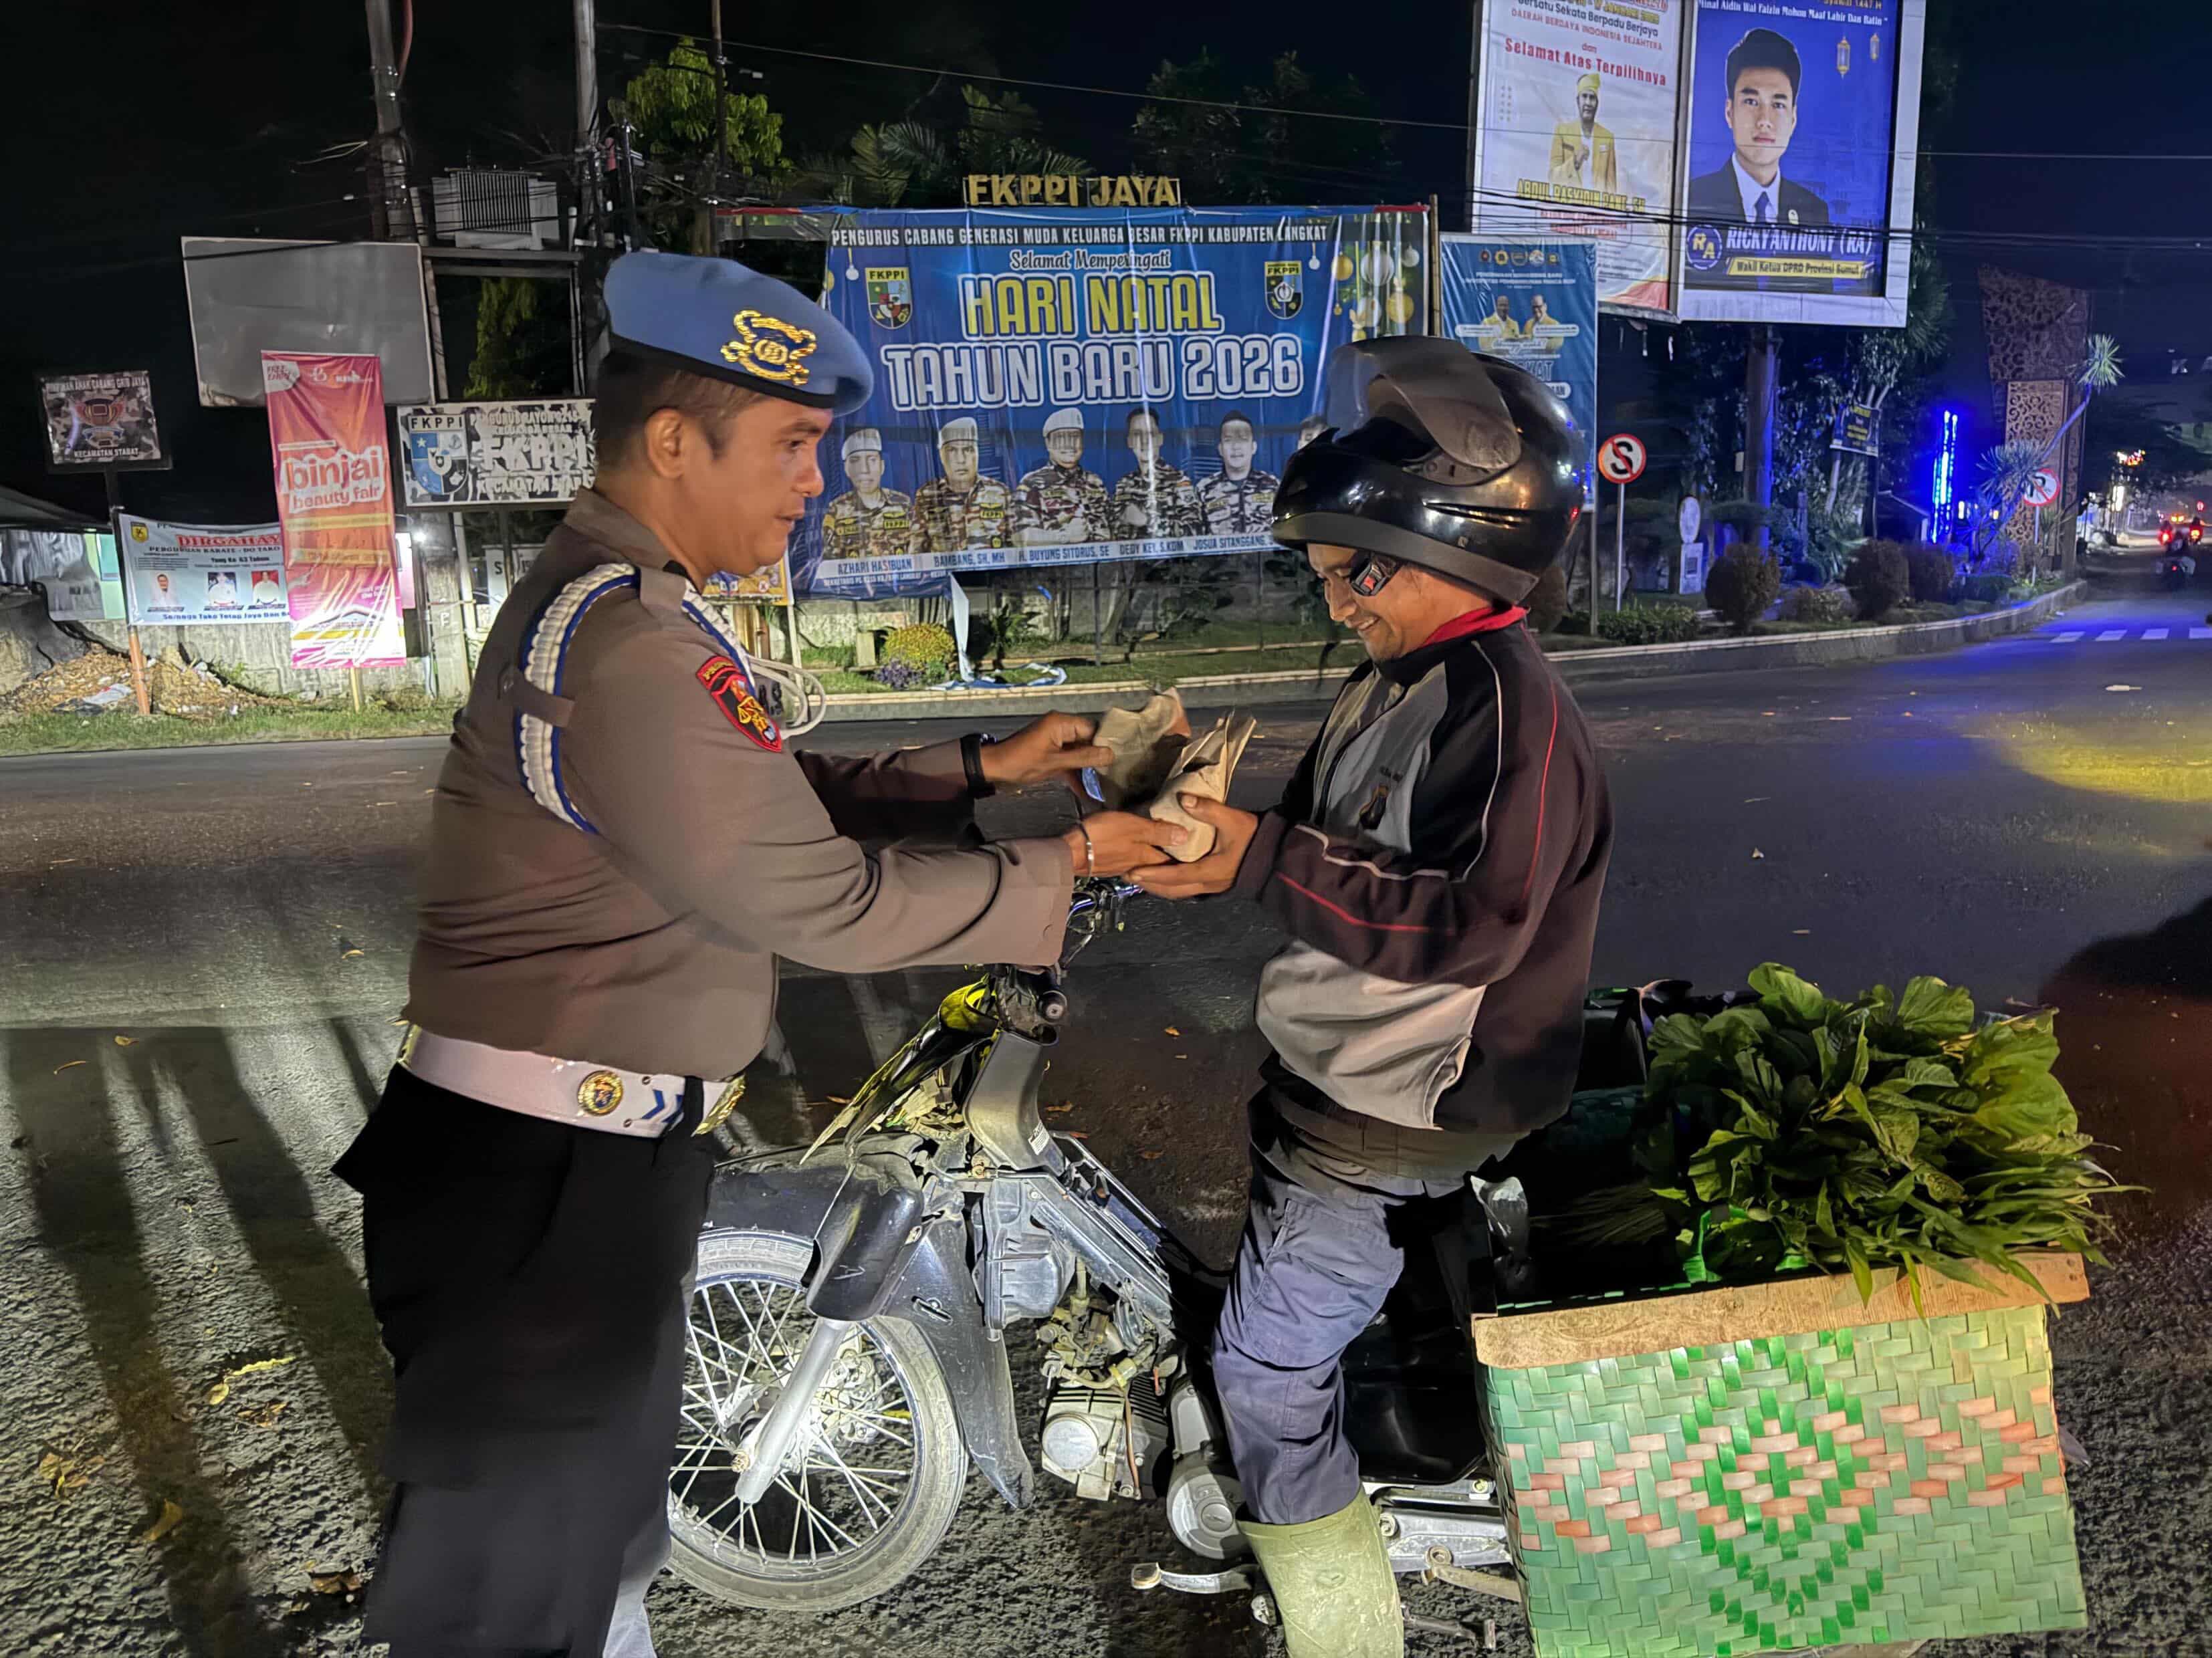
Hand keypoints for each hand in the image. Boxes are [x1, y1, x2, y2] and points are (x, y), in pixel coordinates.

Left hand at [981, 713, 1113, 788]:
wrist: (993, 770)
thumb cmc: (1021, 763)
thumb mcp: (1054, 762)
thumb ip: (1084, 757)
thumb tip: (1111, 754)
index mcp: (1061, 723)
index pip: (1092, 729)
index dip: (1105, 743)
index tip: (1120, 759)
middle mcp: (1061, 728)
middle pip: (1088, 741)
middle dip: (1099, 758)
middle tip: (1115, 774)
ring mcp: (1056, 742)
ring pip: (1080, 753)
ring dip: (1088, 769)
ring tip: (1105, 786)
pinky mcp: (1051, 754)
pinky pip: (1069, 762)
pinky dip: (1075, 775)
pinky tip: (1087, 794)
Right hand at [1063, 811, 1185, 876]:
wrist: (1069, 851)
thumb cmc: (1102, 836)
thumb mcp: (1134, 827)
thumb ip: (1159, 832)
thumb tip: (1186, 837)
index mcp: (1147, 858)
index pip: (1173, 862)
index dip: (1186, 858)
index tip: (1198, 853)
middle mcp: (1137, 867)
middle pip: (1160, 868)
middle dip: (1173, 864)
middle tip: (1186, 856)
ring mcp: (1122, 868)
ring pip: (1147, 867)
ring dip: (1157, 863)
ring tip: (1166, 854)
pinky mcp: (1109, 866)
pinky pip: (1132, 865)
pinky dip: (1141, 861)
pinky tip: (1138, 855)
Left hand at [1131, 796, 1260, 898]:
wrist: (1274, 852)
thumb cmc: (1253, 836)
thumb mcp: (1233, 819)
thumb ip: (1208, 809)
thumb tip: (1184, 799)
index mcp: (1211, 870)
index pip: (1176, 875)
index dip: (1153, 874)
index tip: (1133, 871)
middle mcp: (1209, 884)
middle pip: (1173, 890)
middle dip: (1149, 884)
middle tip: (1127, 876)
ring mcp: (1212, 887)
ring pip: (1179, 893)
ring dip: (1159, 887)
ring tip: (1139, 878)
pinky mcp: (1214, 884)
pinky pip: (1186, 890)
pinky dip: (1170, 886)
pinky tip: (1161, 878)